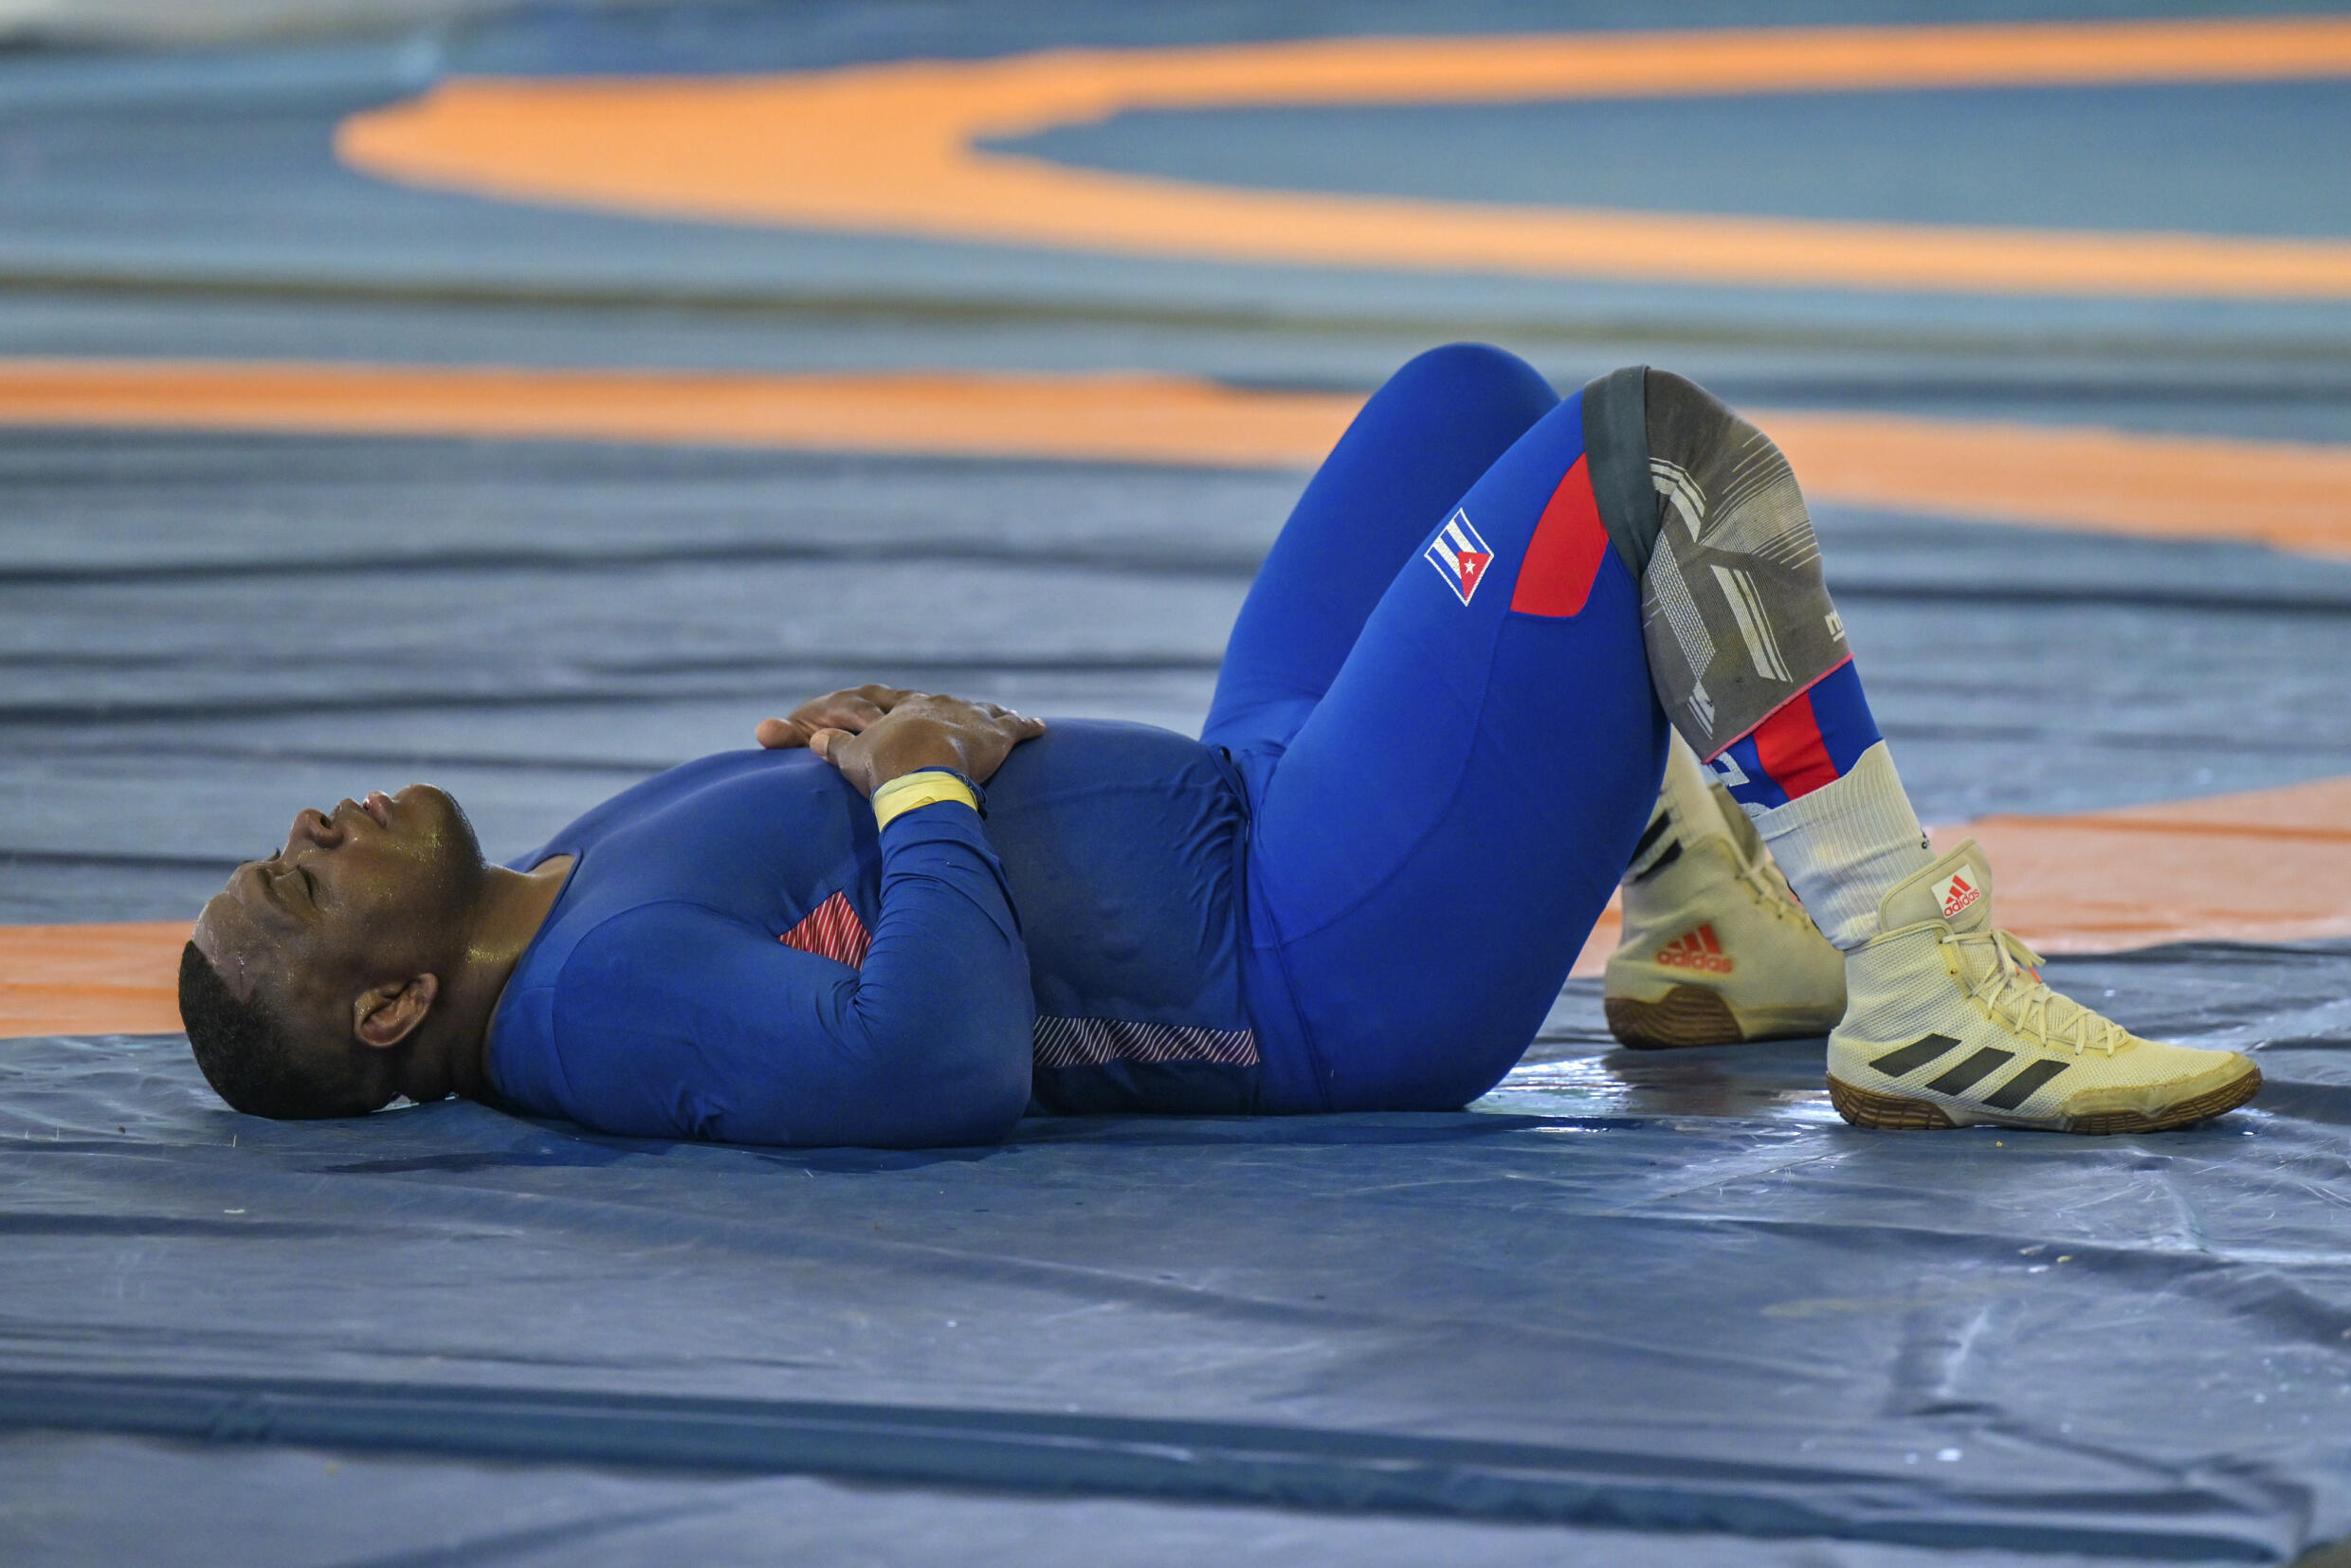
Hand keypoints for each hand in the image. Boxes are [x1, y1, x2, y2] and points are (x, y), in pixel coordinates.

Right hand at [758, 688, 1044, 797]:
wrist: (918, 772)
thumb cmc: (884, 766)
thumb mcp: (850, 756)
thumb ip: (833, 746)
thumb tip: (814, 739)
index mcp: (903, 708)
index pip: (900, 701)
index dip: (903, 707)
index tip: (909, 709)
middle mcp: (938, 705)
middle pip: (945, 704)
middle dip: (949, 711)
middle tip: (957, 717)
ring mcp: (969, 716)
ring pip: (983, 710)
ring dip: (990, 714)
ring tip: (1000, 716)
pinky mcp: (996, 734)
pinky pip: (1017, 726)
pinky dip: (1028, 726)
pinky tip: (1039, 727)